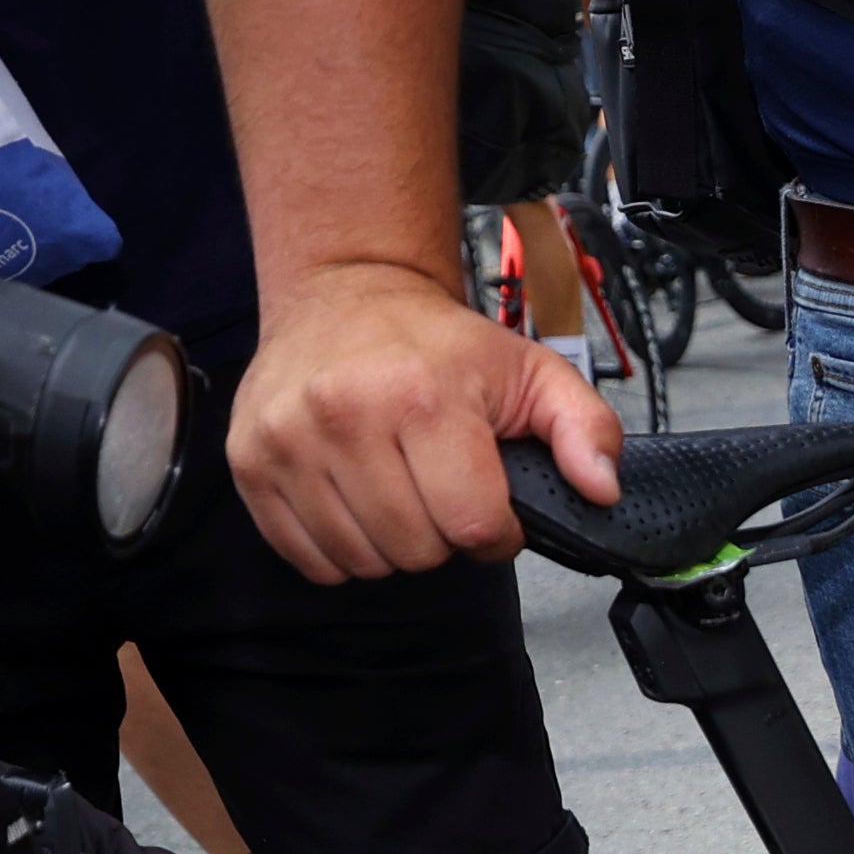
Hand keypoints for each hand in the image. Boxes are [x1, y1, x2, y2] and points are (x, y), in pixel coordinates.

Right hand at [228, 254, 623, 584]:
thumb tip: (603, 488)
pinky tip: (357, 499)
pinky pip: (308, 557)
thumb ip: (584, 428)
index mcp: (422, 396)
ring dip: (391, 543)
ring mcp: (289, 440)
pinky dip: (341, 547)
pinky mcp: (250, 461)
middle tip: (439, 486)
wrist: (344, 292)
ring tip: (399, 488)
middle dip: (442, 534)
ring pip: (363, 561)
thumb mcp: (530, 371)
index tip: (489, 504)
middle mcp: (345, 416)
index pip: (472, 525)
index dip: (495, 532)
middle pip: (417, 551)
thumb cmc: (439, 344)